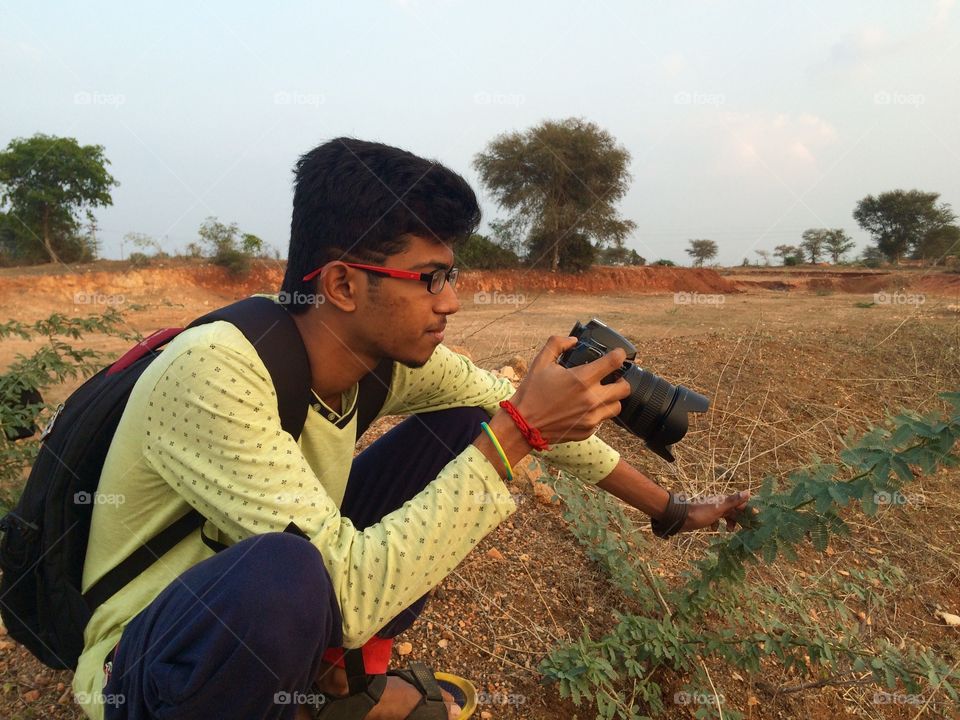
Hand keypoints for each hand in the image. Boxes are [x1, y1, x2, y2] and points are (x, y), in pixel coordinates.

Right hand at [508, 335, 630, 444]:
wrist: (522, 425)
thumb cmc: (531, 392)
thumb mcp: (541, 362)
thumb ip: (558, 344)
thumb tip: (573, 341)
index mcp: (582, 379)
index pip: (615, 362)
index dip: (619, 355)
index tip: (617, 354)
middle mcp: (591, 399)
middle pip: (625, 388)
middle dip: (620, 380)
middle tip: (611, 378)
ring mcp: (591, 417)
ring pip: (617, 406)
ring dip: (611, 398)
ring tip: (599, 395)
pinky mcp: (587, 431)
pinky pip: (601, 420)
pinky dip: (596, 413)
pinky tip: (583, 409)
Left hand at [681, 490, 751, 531]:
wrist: (681, 518)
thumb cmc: (700, 513)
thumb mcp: (718, 508)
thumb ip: (733, 501)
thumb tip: (748, 492)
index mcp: (723, 501)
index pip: (740, 504)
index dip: (748, 510)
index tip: (756, 518)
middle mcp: (719, 504)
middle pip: (734, 511)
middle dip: (741, 519)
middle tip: (748, 529)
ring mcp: (712, 510)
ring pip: (725, 516)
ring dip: (730, 523)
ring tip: (729, 531)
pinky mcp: (706, 517)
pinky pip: (716, 520)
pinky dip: (717, 525)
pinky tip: (714, 530)